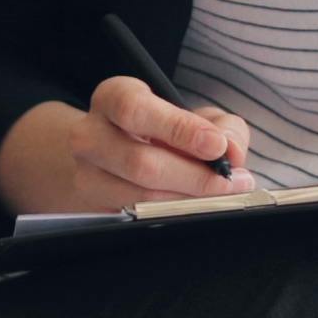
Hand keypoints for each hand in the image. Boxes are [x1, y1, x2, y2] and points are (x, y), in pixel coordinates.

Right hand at [0, 78, 255, 215]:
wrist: (115, 154)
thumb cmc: (162, 131)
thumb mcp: (194, 117)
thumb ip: (222, 127)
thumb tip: (231, 152)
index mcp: (112, 99)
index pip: (136, 111)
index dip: (179, 129)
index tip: (216, 145)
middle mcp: (88, 136)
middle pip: (140, 163)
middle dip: (194, 176)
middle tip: (230, 181)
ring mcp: (87, 177)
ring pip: (139, 197)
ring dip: (188, 200)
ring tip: (222, 196)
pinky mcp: (94, 210)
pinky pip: (138, 219)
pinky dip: (174, 216)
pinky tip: (196, 209)